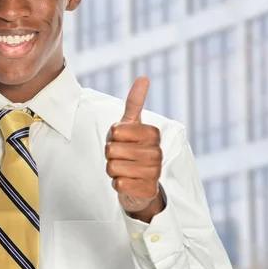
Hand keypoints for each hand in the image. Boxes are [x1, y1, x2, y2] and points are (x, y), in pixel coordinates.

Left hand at [105, 76, 164, 221]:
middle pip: (112, 150)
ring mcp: (154, 172)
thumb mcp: (131, 125)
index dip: (113, 137)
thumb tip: (144, 77)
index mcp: (153, 134)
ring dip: (113, 170)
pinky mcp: (148, 190)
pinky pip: (119, 184)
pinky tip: (127, 183)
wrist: (140, 183)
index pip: (116, 131)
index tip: (122, 141)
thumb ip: (135, 103)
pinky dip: (117, 184)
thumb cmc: (131, 150)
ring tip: (124, 170)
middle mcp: (157, 152)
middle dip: (110, 155)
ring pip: (113, 167)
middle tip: (122, 158)